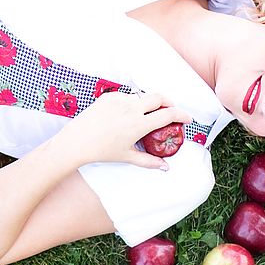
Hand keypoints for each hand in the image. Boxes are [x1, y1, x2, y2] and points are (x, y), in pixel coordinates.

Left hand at [52, 91, 192, 169]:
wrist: (76, 141)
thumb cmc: (102, 151)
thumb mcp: (127, 157)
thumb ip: (149, 161)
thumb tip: (166, 167)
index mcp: (139, 124)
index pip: (168, 114)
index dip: (182, 115)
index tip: (187, 118)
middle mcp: (131, 108)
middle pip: (159, 97)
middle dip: (169, 102)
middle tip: (170, 110)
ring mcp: (119, 100)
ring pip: (141, 96)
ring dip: (148, 103)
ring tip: (146, 115)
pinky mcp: (108, 96)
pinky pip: (125, 96)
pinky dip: (130, 103)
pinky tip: (125, 114)